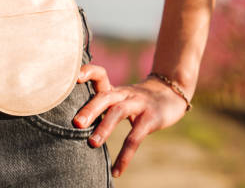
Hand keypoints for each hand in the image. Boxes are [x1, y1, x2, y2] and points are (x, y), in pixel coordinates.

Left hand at [72, 64, 188, 176]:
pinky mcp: (151, 118)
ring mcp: (139, 104)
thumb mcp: (121, 97)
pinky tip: (116, 170)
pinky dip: (125, 155)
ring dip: (105, 127)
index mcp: (115, 90)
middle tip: (76, 123)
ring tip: (92, 143)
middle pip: (106, 96)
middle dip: (90, 108)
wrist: (171, 94)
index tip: (75, 77)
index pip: (101, 75)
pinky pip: (136, 138)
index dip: (89, 73)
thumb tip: (73, 122)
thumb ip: (102, 102)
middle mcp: (125, 94)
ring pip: (119, 112)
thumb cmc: (138, 100)